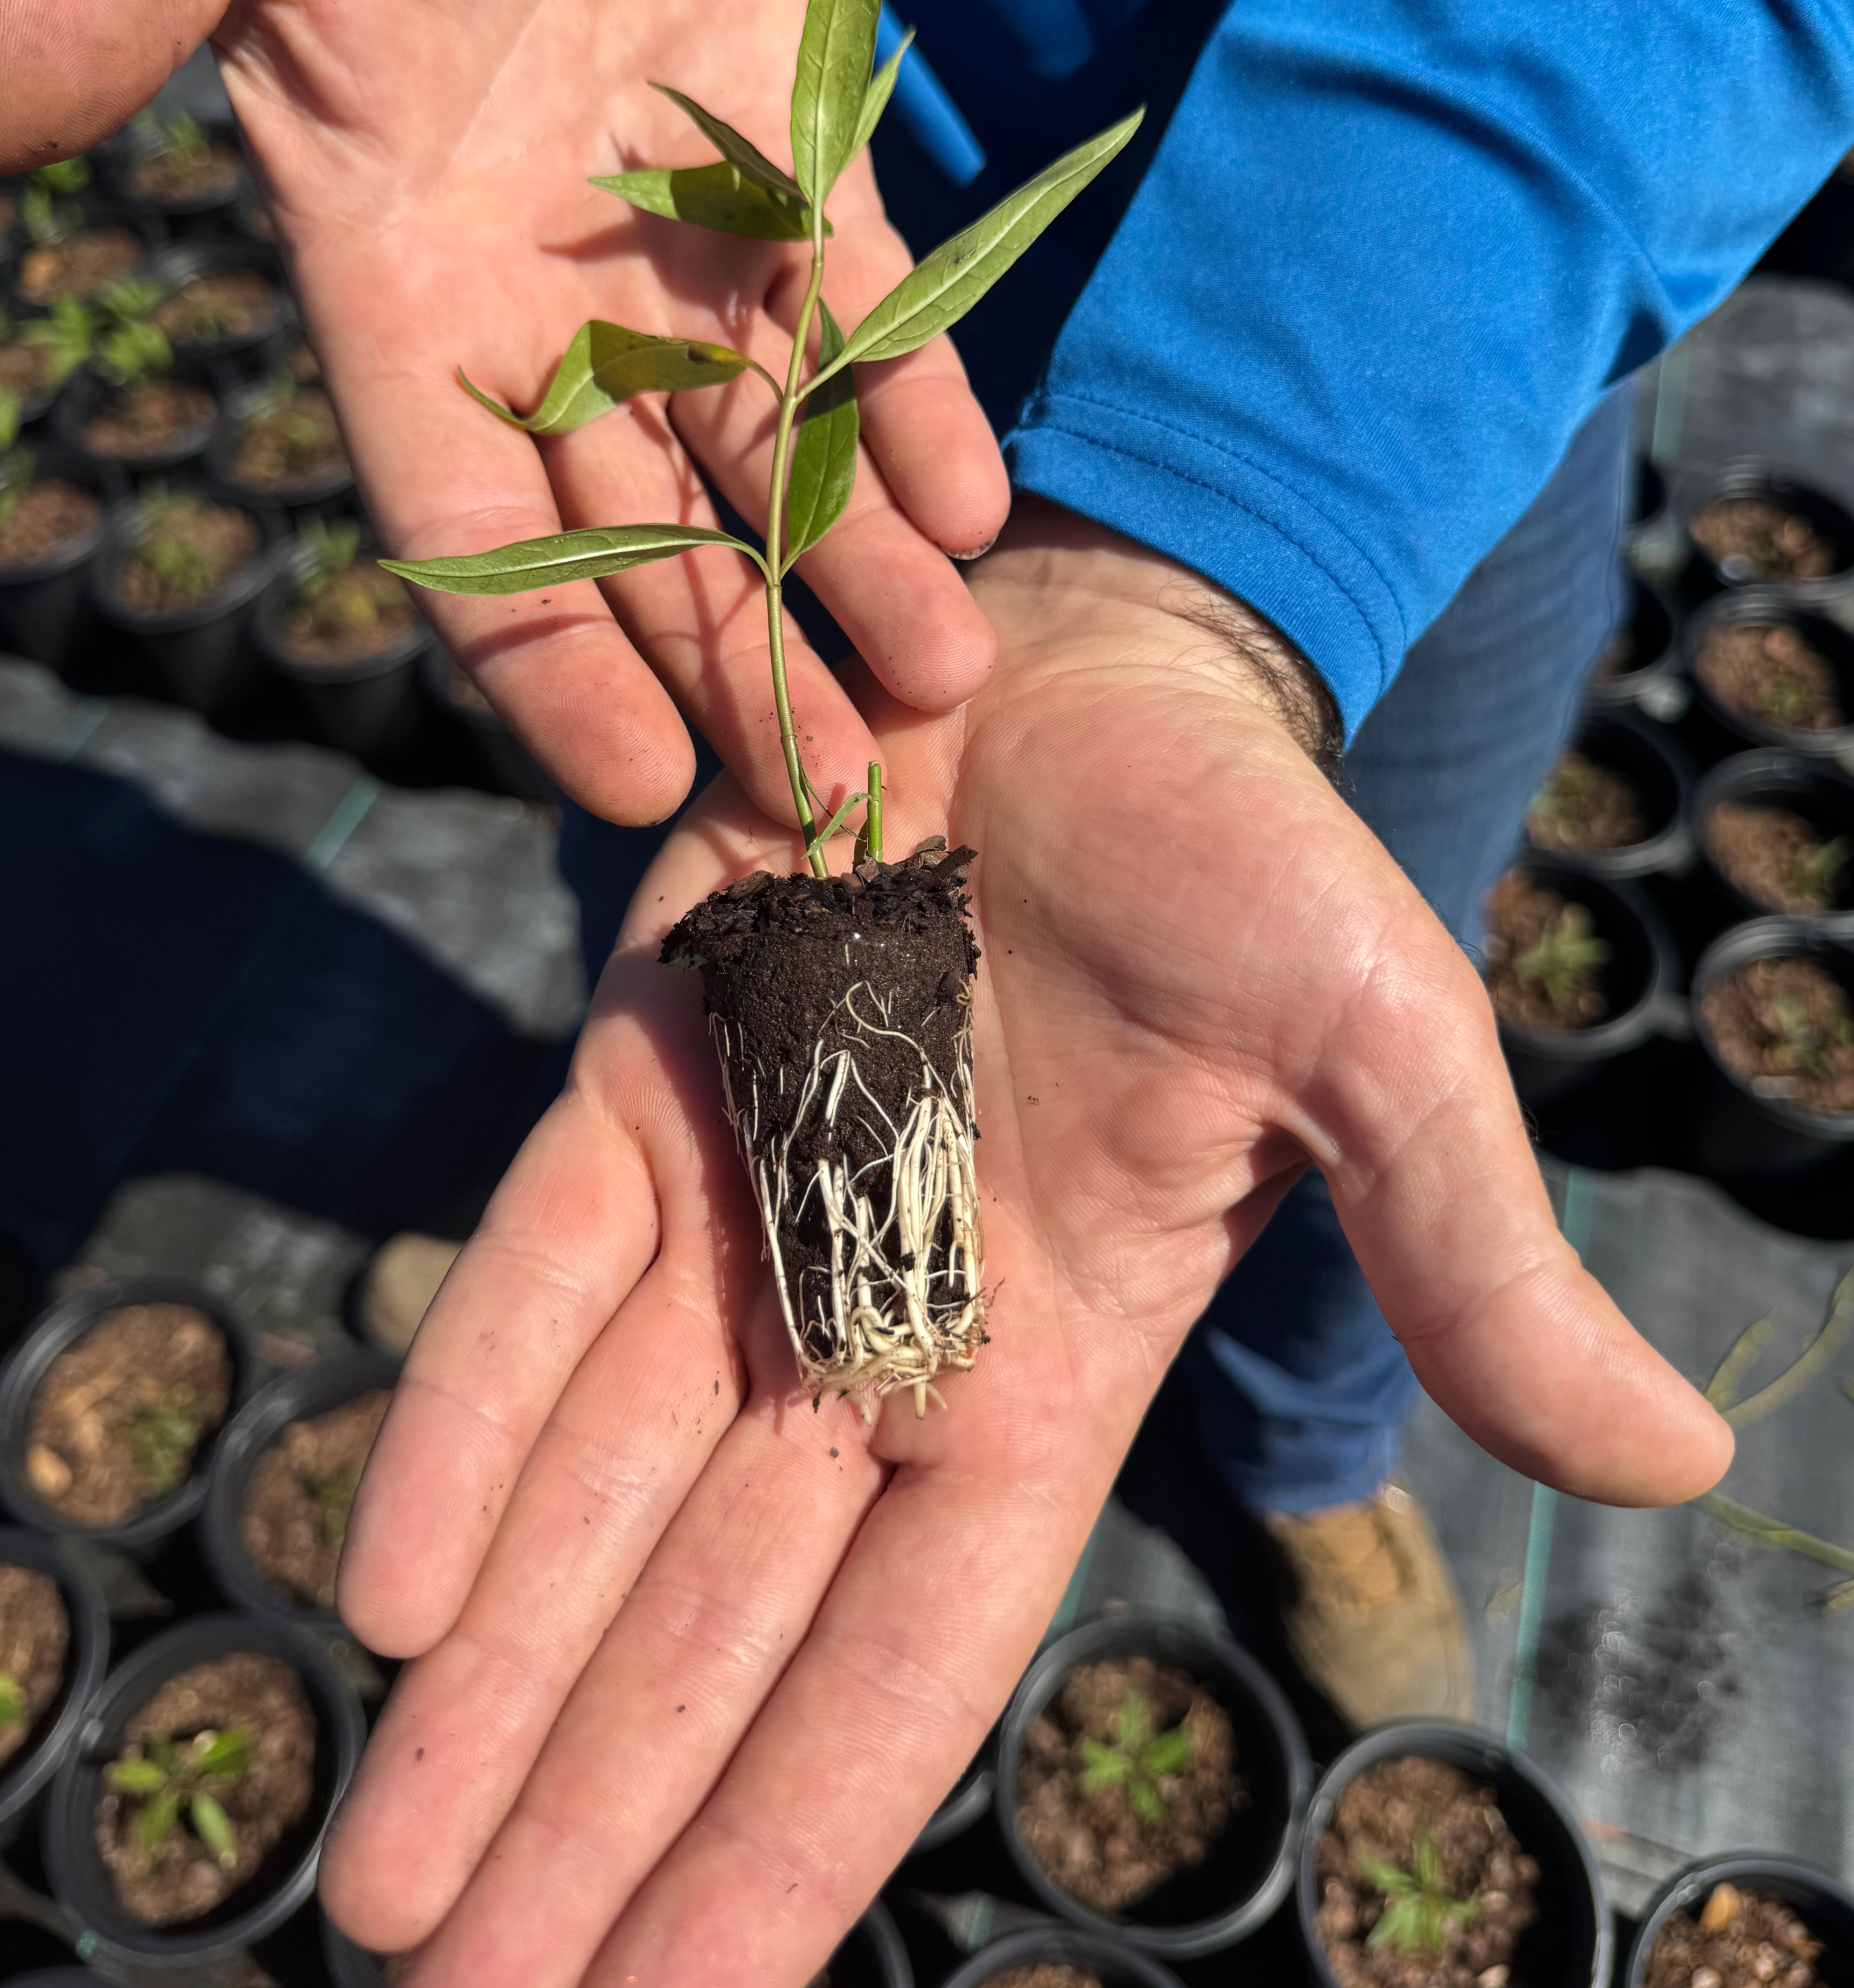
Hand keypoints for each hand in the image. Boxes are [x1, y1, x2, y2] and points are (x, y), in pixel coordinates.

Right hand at [0, 0, 1005, 824]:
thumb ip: (102, 1)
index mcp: (405, 313)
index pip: (475, 544)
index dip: (551, 674)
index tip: (636, 789)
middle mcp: (554, 330)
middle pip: (650, 548)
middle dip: (739, 670)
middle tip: (833, 803)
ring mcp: (684, 271)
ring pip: (775, 464)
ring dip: (855, 573)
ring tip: (944, 680)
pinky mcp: (798, 186)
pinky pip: (867, 325)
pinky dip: (916, 412)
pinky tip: (973, 509)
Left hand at [321, 501, 1730, 1987]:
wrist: (1099, 665)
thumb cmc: (1254, 858)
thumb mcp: (1385, 1058)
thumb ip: (1473, 1259)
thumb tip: (1669, 1456)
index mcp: (1042, 1366)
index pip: (900, 1662)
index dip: (786, 1839)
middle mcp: (871, 1325)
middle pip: (711, 1624)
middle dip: (592, 1817)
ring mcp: (748, 1204)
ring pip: (592, 1489)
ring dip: (494, 1682)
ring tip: (381, 1877)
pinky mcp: (652, 1070)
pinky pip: (534, 1281)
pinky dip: (458, 1424)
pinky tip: (384, 1589)